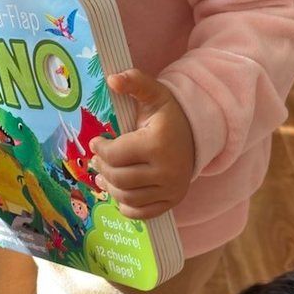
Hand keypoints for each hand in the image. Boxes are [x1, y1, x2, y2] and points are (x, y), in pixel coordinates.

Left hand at [88, 69, 194, 218]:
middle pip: (119, 178)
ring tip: (103, 176)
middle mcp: (167, 170)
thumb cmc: (169, 115)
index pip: (115, 154)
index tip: (96, 142)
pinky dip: (126, 207)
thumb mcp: (154, 94)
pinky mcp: (173, 201)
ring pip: (127, 197)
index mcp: (158, 143)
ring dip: (110, 188)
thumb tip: (112, 79)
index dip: (99, 149)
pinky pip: (142, 213)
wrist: (196, 135)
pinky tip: (119, 193)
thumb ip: (134, 82)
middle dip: (102, 168)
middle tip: (97, 160)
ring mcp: (171, 189)